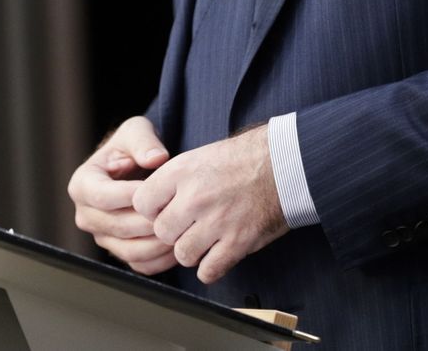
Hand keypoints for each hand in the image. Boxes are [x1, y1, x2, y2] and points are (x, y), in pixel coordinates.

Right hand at [68, 116, 176, 274]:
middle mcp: (86, 215)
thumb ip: (144, 141)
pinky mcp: (119, 252)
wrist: (136, 168)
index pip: (103, 196)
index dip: (132, 195)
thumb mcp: (136, 131)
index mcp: (82, 184)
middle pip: (117, 226)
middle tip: (179, 212)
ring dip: (158, 244)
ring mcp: (102, 237)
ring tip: (183, 229)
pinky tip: (181, 244)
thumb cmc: (133, 147)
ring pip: (129, 250)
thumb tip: (156, 158)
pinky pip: (140, 264)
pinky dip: (161, 260)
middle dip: (150, 221)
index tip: (159, 190)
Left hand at [132, 125, 287, 283]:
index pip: (142, 203)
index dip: (152, 210)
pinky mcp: (238, 242)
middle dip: (174, 232)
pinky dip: (211, 268)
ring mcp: (216, 221)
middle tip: (189, 226)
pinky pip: (208, 271)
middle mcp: (195, 197)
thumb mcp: (200, 157)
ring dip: (192, 251)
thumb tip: (152, 204)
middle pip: (162, 232)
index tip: (165, 210)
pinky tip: (218, 255)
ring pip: (183, 254)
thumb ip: (174, 181)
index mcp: (181, 172)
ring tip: (205, 239)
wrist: (284, 164)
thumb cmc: (244, 158)